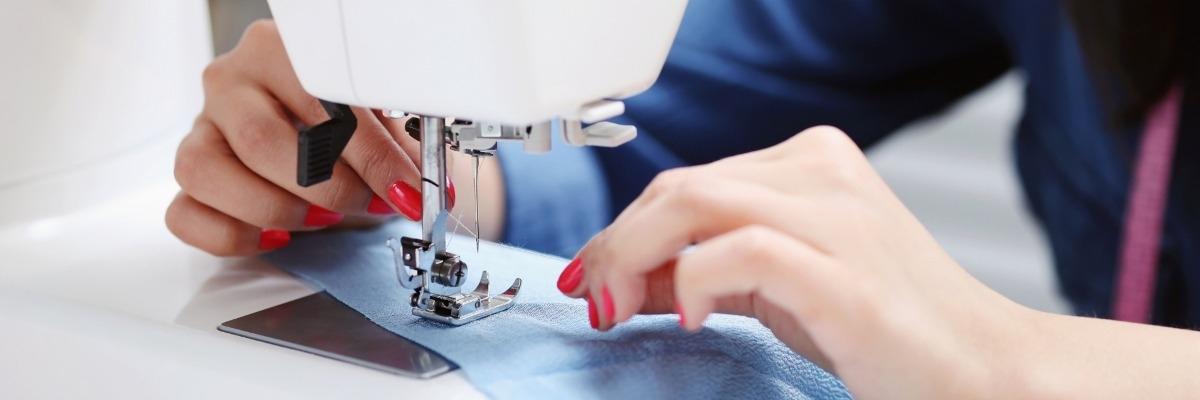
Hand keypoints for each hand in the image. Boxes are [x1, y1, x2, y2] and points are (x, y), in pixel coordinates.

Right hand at [167, 20, 503, 255]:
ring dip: (277, 209)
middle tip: (366, 204)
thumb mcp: (384, 121)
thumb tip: (419, 187)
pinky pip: (187, 214)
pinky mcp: (189, 178)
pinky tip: (277, 235)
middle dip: (327, 188)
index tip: (405, 189)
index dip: (369, 154)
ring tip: (322, 218)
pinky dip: (236, 235)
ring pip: (208, 173)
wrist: (333, 145)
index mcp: (276, 50)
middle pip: (261, 142)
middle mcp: (230, 83)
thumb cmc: (351, 127)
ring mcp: (201, 129)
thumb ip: (399, 146)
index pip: (316, 100)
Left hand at [556, 126, 1036, 397]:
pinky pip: (741, 250)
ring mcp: (836, 218)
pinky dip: (694, 280)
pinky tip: (689, 317)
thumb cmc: (884, 329)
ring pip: (696, 202)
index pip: (687, 181)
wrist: (982, 369)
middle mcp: (822, 174)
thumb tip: (621, 278)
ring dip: (635, 254)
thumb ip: (705, 270)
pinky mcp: (844, 272)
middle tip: (595, 298)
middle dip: (617, 243)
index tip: (592, 275)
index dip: (625, 229)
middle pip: (679, 186)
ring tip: (622, 307)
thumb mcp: (777, 287)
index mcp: (810, 162)